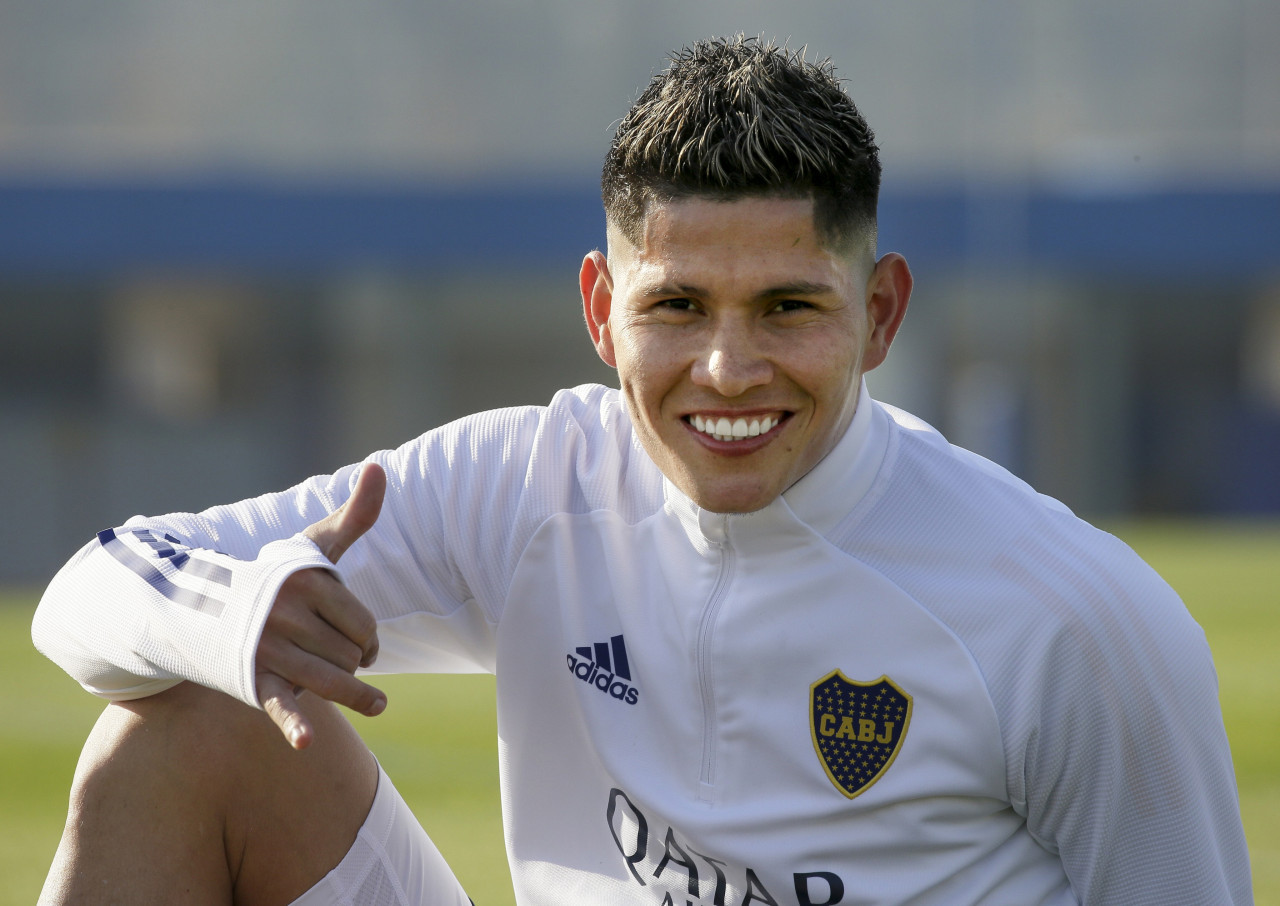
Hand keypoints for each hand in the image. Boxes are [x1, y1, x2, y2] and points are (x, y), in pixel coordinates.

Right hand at [256, 463, 388, 749]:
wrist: (206, 608)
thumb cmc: (276, 576)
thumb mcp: (314, 546)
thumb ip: (355, 514)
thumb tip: (379, 466)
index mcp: (307, 583)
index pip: (365, 625)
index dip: (370, 637)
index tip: (360, 640)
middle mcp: (287, 614)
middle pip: (350, 655)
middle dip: (355, 661)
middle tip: (344, 659)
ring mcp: (269, 648)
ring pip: (331, 681)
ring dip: (355, 696)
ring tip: (377, 705)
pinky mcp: (252, 679)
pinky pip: (278, 704)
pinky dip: (294, 724)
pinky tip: (306, 742)